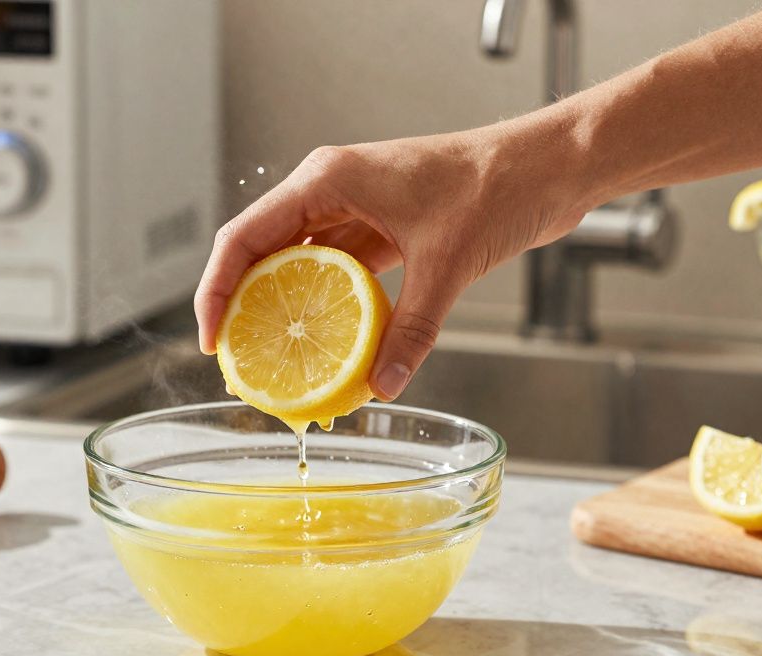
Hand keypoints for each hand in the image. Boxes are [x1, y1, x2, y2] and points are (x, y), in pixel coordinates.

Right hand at [194, 124, 595, 399]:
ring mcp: (356, 208)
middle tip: (240, 361)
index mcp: (328, 179)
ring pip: (297, 262)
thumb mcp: (447, 264)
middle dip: (243, 305)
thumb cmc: (499, 183)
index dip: (217, 290)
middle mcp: (332, 189)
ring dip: (284, 307)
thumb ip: (411, 329)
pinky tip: (329, 343)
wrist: (549, 166)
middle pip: (261, 250)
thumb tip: (382, 384)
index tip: (213, 339)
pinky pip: (338, 271)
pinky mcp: (382, 227)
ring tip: (275, 359)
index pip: (245, 236)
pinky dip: (329, 306)